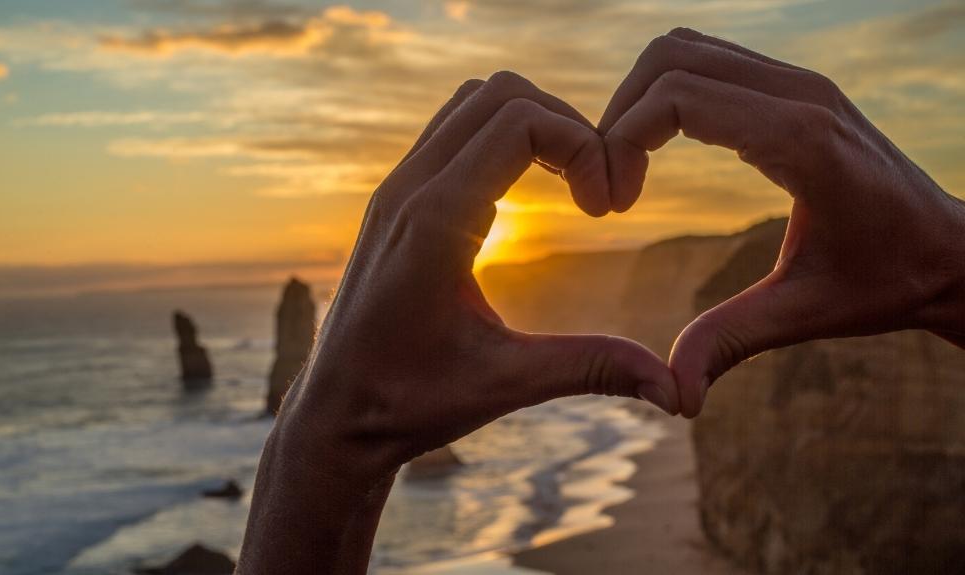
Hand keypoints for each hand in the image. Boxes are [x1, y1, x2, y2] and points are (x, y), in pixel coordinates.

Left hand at [238, 72, 677, 573]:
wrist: (334, 413)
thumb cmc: (409, 403)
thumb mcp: (505, 384)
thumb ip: (590, 369)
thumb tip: (673, 389)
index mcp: (434, 223)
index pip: (520, 122)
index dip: (583, 145)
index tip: (607, 206)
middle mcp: (408, 190)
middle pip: (501, 95)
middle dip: (566, 125)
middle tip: (597, 191)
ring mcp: (396, 190)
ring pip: (473, 103)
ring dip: (532, 124)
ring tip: (570, 183)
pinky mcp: (395, 200)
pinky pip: (452, 131)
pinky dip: (501, 137)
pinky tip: (528, 192)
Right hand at [599, 28, 964, 417]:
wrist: (953, 252)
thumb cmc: (885, 283)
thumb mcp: (802, 314)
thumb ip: (730, 342)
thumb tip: (674, 397)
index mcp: (800, 141)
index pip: (678, 96)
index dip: (622, 141)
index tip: (612, 204)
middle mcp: (800, 93)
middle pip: (670, 58)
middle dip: (620, 116)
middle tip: (611, 186)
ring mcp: (800, 82)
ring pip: (685, 49)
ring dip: (641, 101)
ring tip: (627, 167)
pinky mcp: (795, 87)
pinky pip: (710, 61)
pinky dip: (669, 94)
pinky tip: (662, 151)